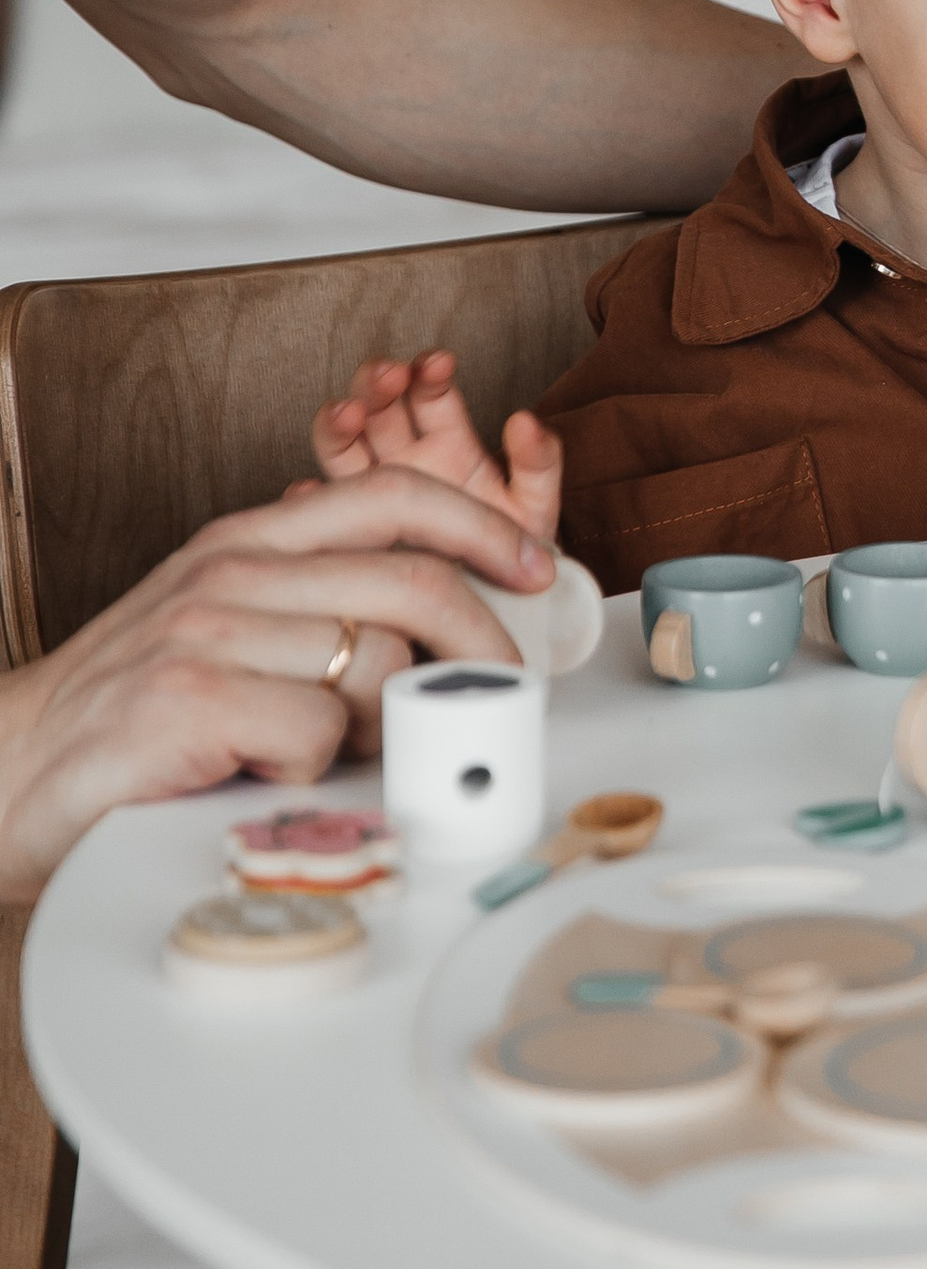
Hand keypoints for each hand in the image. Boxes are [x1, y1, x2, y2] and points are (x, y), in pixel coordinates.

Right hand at [0, 468, 561, 900]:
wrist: (5, 773)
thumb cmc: (124, 716)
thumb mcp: (219, 628)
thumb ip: (308, 610)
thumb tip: (429, 632)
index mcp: (247, 542)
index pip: (391, 495)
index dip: (480, 524)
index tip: (532, 566)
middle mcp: (232, 572)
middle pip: (412, 582)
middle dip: (479, 643)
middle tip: (492, 695)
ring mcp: (209, 630)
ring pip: (377, 665)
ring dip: (377, 729)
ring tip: (322, 754)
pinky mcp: (191, 697)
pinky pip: (319, 733)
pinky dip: (312, 770)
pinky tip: (262, 773)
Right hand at [312, 350, 561, 541]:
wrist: (494, 620)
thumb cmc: (513, 558)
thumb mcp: (532, 511)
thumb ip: (538, 464)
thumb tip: (526, 420)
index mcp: (445, 442)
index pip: (428, 392)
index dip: (428, 373)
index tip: (437, 364)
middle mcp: (402, 462)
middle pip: (377, 407)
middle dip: (378, 383)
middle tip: (388, 377)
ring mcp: (370, 497)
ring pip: (342, 447)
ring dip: (339, 423)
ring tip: (346, 415)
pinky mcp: (347, 537)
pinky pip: (320, 514)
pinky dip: (308, 500)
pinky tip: (306, 493)